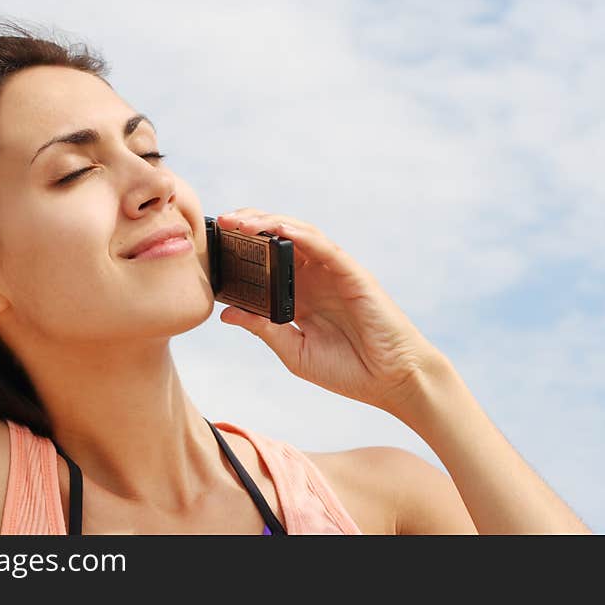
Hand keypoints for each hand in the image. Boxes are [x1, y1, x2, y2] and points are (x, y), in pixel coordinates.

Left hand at [215, 208, 445, 413]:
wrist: (393, 383)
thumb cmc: (348, 371)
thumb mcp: (293, 352)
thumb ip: (263, 328)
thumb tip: (226, 313)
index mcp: (299, 296)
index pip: (265, 263)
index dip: (240, 250)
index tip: (212, 245)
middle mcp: (315, 279)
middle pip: (278, 240)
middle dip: (249, 226)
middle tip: (221, 222)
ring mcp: (334, 273)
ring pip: (298, 235)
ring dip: (269, 223)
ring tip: (240, 221)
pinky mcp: (352, 274)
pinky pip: (323, 247)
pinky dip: (300, 234)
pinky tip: (277, 229)